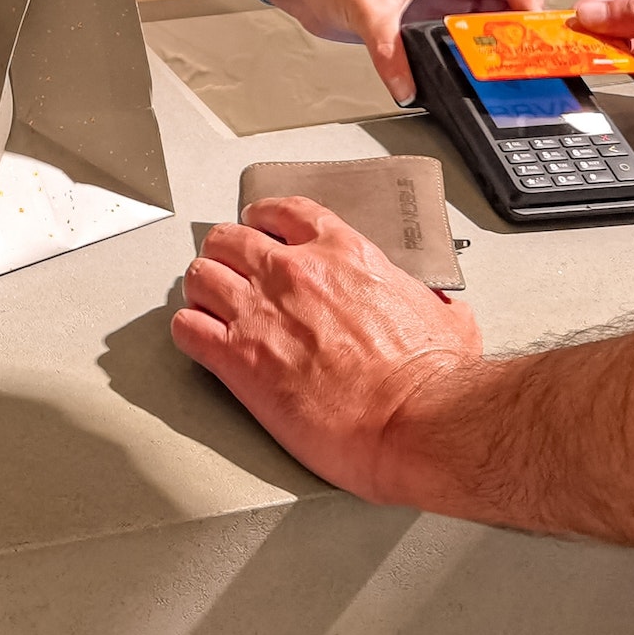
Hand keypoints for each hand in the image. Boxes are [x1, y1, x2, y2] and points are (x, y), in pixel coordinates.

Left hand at [172, 196, 483, 502]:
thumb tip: (442, 310)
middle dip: (226, 255)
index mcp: (344, 254)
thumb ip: (430, 302)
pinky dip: (188, 333)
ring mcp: (260, 311)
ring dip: (202, 291)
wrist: (412, 421)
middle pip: (230, 239)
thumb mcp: (447, 317)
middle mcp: (294, 273)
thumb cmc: (430, 380)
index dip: (264, 220)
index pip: (285, 212)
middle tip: (228, 272)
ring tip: (207, 306)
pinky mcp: (238, 357)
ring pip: (200, 276)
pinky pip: (186, 329)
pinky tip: (198, 342)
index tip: (259, 230)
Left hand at [259, 0, 548, 103]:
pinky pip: (470, 38)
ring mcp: (447, 0)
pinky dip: (480, 55)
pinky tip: (481, 74)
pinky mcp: (433, 21)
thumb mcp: (368, 14)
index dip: (530, 0)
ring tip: (510, 72)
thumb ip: (389, 53)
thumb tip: (407, 88)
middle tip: (527, 60)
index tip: (528, 31)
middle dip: (525, 30)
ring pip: (496, 22)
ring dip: (504, 45)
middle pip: (514, 1)